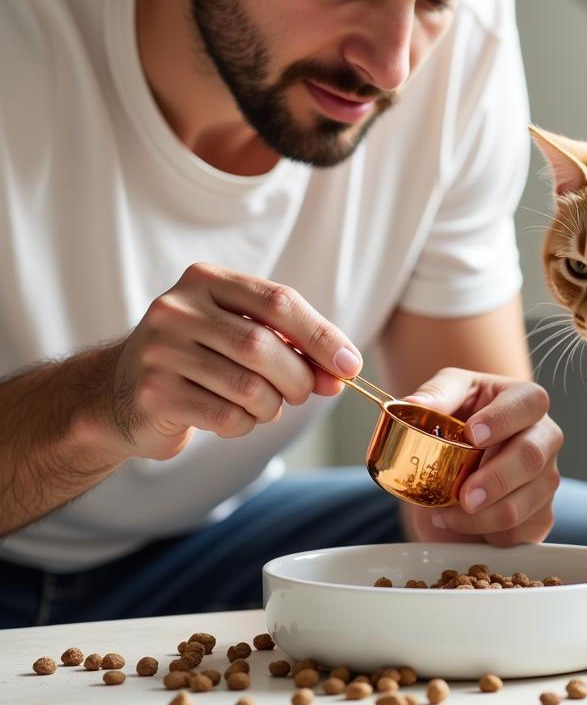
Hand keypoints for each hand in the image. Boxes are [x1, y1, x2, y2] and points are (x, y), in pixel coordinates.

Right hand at [106, 262, 360, 460]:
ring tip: (264, 404)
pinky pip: (226, 416)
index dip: (320, 335)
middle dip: (298, 377)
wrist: (120, 393)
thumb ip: (293, 346)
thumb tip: (343, 371)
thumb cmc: (200, 358)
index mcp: (206, 280)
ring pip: (248, 386)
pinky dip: (246, 424)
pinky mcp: (153, 394)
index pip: (278, 301)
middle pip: (263, 345)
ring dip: (272, 405)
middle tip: (304, 392)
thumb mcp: (242, 334)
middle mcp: (177, 309)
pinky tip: (235, 416)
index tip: (349, 365)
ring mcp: (159, 351)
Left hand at [400, 368, 563, 545]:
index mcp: (526, 401)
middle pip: (531, 457)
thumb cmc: (464, 417)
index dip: (503, 419)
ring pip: (522, 503)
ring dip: (480, 516)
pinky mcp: (540, 516)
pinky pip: (516, 533)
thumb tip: (413, 403)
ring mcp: (546, 478)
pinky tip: (461, 522)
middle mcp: (544, 438)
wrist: (464, 458)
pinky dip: (483, 533)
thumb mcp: (449, 395)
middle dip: (495, 479)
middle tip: (463, 495)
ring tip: (445, 512)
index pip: (529, 403)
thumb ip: (436, 394)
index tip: (472, 435)